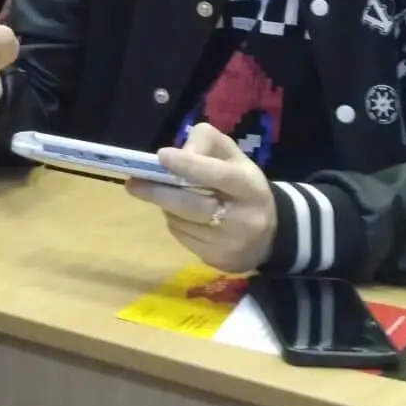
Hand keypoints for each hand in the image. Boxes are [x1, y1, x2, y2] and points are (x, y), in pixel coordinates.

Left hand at [127, 122, 277, 273]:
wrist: (271, 235)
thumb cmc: (243, 187)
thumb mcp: (234, 157)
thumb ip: (207, 143)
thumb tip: (179, 152)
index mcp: (249, 187)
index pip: (217, 175)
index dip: (188, 165)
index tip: (161, 156)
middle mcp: (243, 218)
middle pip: (193, 205)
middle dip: (160, 192)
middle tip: (133, 183)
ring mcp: (230, 244)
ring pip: (182, 222)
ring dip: (166, 207)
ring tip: (164, 195)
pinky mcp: (218, 261)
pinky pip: (183, 239)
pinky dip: (175, 223)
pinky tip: (180, 215)